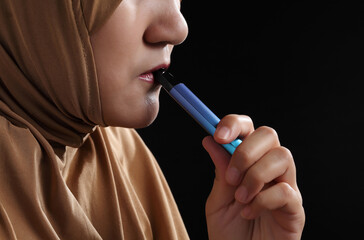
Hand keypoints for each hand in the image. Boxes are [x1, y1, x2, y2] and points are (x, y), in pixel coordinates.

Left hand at [203, 115, 304, 239]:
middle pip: (269, 135)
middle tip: (230, 176)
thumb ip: (219, 171)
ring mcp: (285, 186)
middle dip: (246, 150)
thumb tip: (210, 140)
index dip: (235, 124)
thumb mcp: (217, 200)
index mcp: (249, 163)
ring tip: (240, 198)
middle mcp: (269, 169)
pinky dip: (262, 201)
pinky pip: (286, 191)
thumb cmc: (230, 233)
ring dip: (255, 176)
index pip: (249, 129)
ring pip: (282, 156)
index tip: (218, 135)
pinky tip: (250, 213)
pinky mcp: (295, 208)